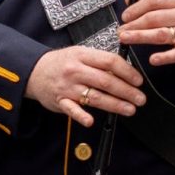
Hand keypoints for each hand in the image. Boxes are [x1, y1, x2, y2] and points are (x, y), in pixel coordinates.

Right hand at [25, 46, 144, 127]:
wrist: (35, 70)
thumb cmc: (62, 62)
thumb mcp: (80, 53)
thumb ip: (99, 61)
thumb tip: (125, 71)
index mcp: (83, 55)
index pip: (109, 61)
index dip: (127, 71)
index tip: (138, 80)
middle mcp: (76, 70)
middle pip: (105, 81)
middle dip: (126, 91)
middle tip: (140, 98)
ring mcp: (68, 87)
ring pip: (94, 97)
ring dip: (114, 104)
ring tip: (130, 109)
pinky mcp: (60, 101)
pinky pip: (72, 110)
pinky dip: (81, 115)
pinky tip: (91, 121)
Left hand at [118, 0, 174, 68]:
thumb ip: (158, 2)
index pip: (155, 0)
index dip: (137, 8)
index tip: (125, 16)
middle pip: (154, 17)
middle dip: (134, 24)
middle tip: (120, 30)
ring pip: (161, 34)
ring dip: (140, 37)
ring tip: (126, 38)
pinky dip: (164, 57)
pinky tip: (153, 60)